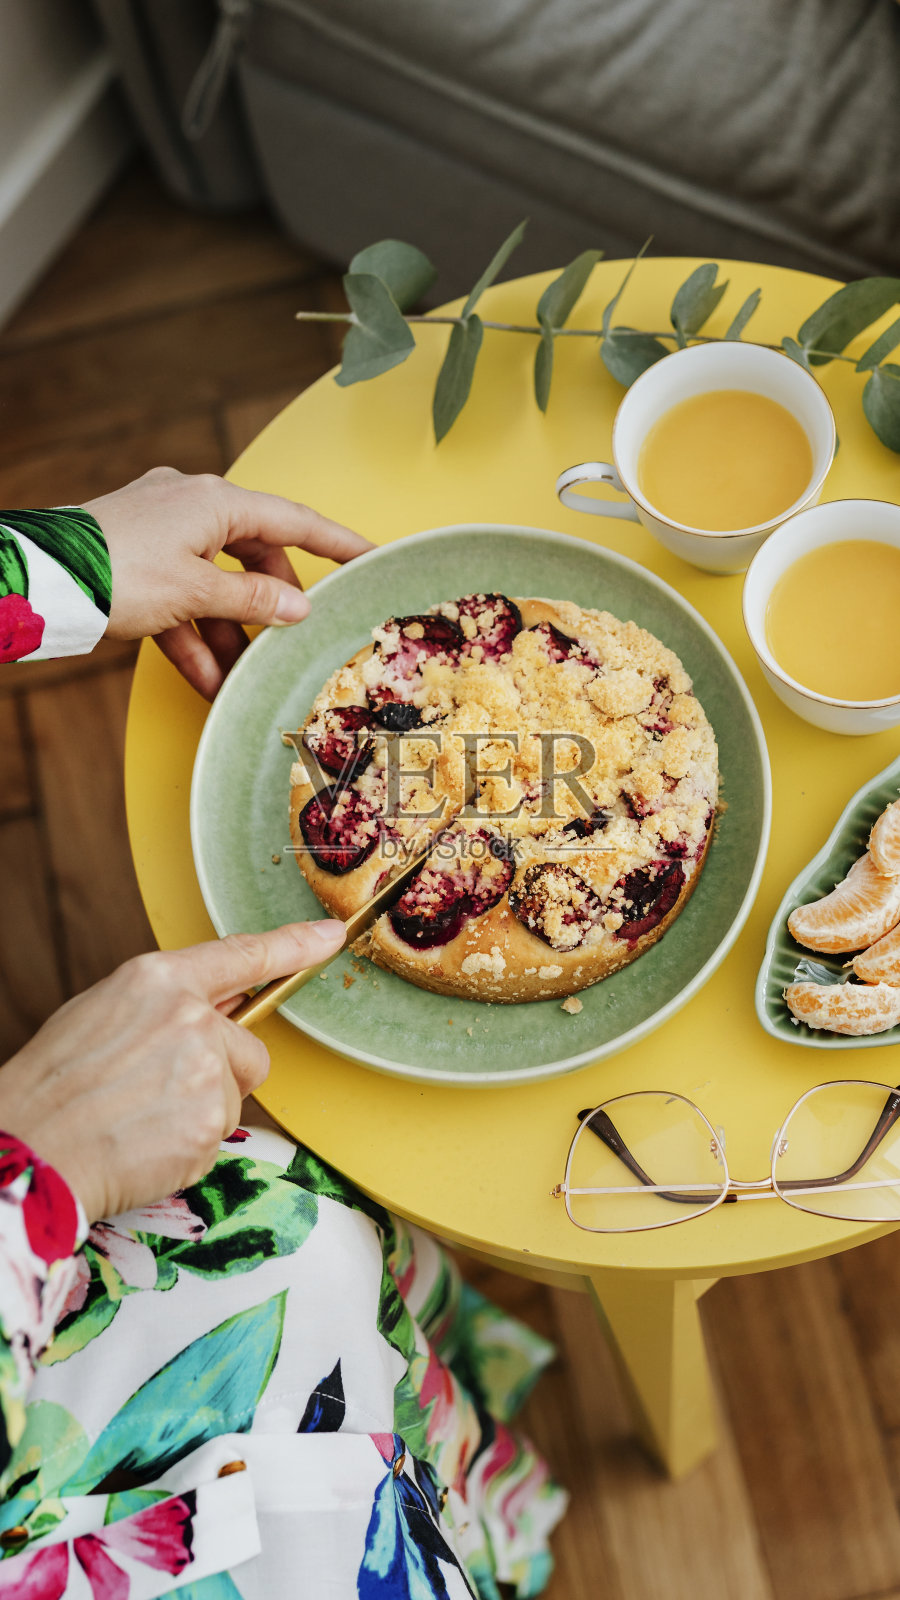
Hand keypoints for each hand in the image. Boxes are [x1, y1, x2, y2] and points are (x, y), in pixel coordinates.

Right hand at [0, 920, 345, 1221]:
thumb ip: (165, 1005)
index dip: (292, 946)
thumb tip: (216, 1008)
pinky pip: (219, 1136)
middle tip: (156, 1094)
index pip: (241, 956)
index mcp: (157, 979)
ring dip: (202, 1114)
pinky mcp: (210, 1122)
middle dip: (220, 1075)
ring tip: (141, 1119)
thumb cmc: (53, 1086)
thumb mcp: (103, 1014)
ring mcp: (205, 1069)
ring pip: (234, 1095)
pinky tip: (146, 1145)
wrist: (28, 1149)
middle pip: (248, 1049)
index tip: (329, 937)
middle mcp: (190, 1017)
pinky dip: (189, 1148)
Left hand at [84, 468, 371, 698]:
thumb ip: (251, 602)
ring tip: (242, 680)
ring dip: (228, 636)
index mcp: (214, 501)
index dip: (336, 543)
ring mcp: (160, 534)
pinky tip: (207, 682)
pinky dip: (194, 638)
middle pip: (252, 558)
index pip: (293, 520)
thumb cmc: (118, 572)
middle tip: (289, 642)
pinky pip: (179, 602)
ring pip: (213, 587)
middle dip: (268, 608)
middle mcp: (190, 508)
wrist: (38, 581)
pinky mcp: (135, 562)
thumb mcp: (194, 592)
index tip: (371, 557)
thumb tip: (296, 609)